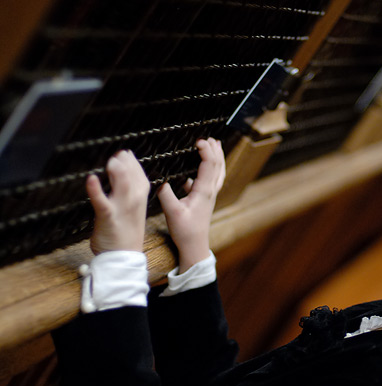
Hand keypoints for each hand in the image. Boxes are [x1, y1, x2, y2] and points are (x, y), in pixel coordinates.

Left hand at [86, 150, 150, 254]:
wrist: (123, 256)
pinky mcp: (107, 216)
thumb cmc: (125, 232)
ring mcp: (122, 208)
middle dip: (126, 162)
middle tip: (117, 153)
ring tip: (111, 161)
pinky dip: (95, 189)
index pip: (140, 174)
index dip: (133, 162)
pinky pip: (101, 201)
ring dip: (116, 170)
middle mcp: (134, 200)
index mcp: (141, 198)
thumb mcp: (131, 209)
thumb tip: (119, 175)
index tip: (125, 153)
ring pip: (122, 184)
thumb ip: (126, 191)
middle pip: (132, 175)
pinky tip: (91, 179)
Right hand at [157, 138, 224, 272]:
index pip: (209, 165)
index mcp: (204, 191)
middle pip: (218, 166)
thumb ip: (166, 194)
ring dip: (217, 159)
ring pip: (218, 173)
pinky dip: (208, 172)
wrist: (195, 247)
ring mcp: (209, 196)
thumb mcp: (172, 212)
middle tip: (211, 139)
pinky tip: (196, 172)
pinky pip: (210, 182)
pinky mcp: (205, 201)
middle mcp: (210, 192)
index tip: (199, 140)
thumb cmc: (185, 231)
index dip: (206, 150)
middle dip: (215, 151)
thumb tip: (160, 180)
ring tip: (214, 147)